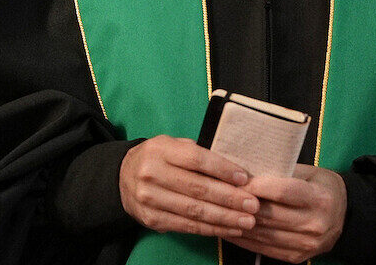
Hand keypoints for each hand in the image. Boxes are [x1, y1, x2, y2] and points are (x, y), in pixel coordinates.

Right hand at [119, 135, 260, 238]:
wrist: (122, 177)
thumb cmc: (160, 158)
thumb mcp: (174, 146)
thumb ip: (200, 154)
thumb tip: (236, 171)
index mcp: (161, 150)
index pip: (197, 160)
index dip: (222, 169)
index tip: (244, 178)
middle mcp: (152, 174)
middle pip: (197, 188)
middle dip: (229, 199)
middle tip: (254, 205)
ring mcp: (150, 199)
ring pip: (194, 211)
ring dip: (224, 218)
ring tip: (248, 221)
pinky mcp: (151, 220)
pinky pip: (186, 226)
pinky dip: (210, 229)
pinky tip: (230, 229)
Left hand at [225, 164, 346, 262]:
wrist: (345, 216)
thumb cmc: (322, 188)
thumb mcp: (310, 173)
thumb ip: (283, 173)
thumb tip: (248, 170)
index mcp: (319, 198)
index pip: (284, 192)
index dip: (258, 186)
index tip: (238, 180)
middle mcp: (315, 223)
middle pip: (270, 215)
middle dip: (242, 205)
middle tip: (222, 195)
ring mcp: (306, 244)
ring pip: (264, 234)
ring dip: (238, 224)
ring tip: (220, 213)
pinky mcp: (297, 257)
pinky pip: (264, 249)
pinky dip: (245, 240)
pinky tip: (230, 229)